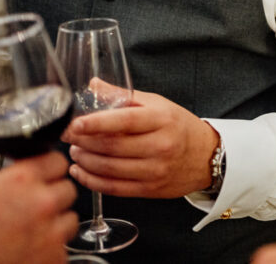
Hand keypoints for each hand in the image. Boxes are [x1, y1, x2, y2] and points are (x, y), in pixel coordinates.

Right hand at [0, 153, 76, 263]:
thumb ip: (21, 176)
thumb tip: (40, 170)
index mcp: (23, 179)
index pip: (58, 161)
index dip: (50, 171)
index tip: (48, 178)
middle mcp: (41, 202)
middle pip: (68, 189)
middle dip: (53, 198)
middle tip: (35, 209)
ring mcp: (51, 230)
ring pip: (70, 218)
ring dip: (56, 223)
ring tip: (31, 231)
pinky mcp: (56, 255)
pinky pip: (63, 244)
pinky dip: (51, 247)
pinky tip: (30, 247)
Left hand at [62, 89, 218, 197]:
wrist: (206, 156)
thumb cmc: (178, 126)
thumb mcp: (156, 104)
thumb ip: (123, 95)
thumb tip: (93, 85)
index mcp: (161, 120)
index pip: (124, 121)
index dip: (95, 123)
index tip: (74, 124)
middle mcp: (160, 146)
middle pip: (112, 146)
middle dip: (83, 141)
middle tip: (68, 136)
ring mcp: (155, 170)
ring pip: (109, 168)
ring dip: (85, 161)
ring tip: (74, 151)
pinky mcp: (150, 189)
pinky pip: (114, 188)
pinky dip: (92, 181)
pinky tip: (80, 171)